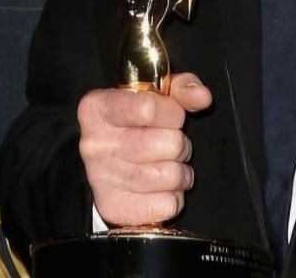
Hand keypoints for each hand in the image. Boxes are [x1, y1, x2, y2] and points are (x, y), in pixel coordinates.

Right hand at [77, 72, 212, 226]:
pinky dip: (173, 197)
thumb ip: (182, 88)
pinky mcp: (115, 208)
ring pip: (171, 176)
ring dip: (180, 172)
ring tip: (166, 165)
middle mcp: (94, 144)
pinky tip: (160, 188)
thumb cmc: (136, 124)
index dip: (173, 113)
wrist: (109, 162)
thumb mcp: (156, 95)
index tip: (171, 116)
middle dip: (180, 144)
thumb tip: (202, 97)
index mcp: (98, 108)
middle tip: (169, 144)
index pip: (149, 108)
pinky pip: (167, 204)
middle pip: (168, 144)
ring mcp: (101, 178)